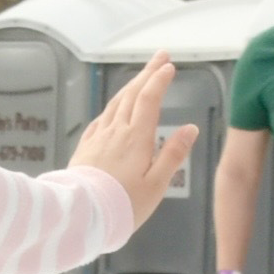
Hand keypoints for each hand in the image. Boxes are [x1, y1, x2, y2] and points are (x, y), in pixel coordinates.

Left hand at [68, 54, 202, 226]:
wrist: (83, 216)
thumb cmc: (123, 205)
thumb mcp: (157, 184)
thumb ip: (173, 154)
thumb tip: (190, 129)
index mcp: (136, 138)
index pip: (149, 100)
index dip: (159, 80)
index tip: (169, 66)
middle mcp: (116, 132)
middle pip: (131, 94)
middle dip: (147, 74)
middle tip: (160, 57)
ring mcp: (98, 139)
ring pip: (114, 104)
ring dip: (128, 87)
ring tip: (139, 78)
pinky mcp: (84, 149)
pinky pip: (99, 121)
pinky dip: (110, 109)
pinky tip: (111, 111)